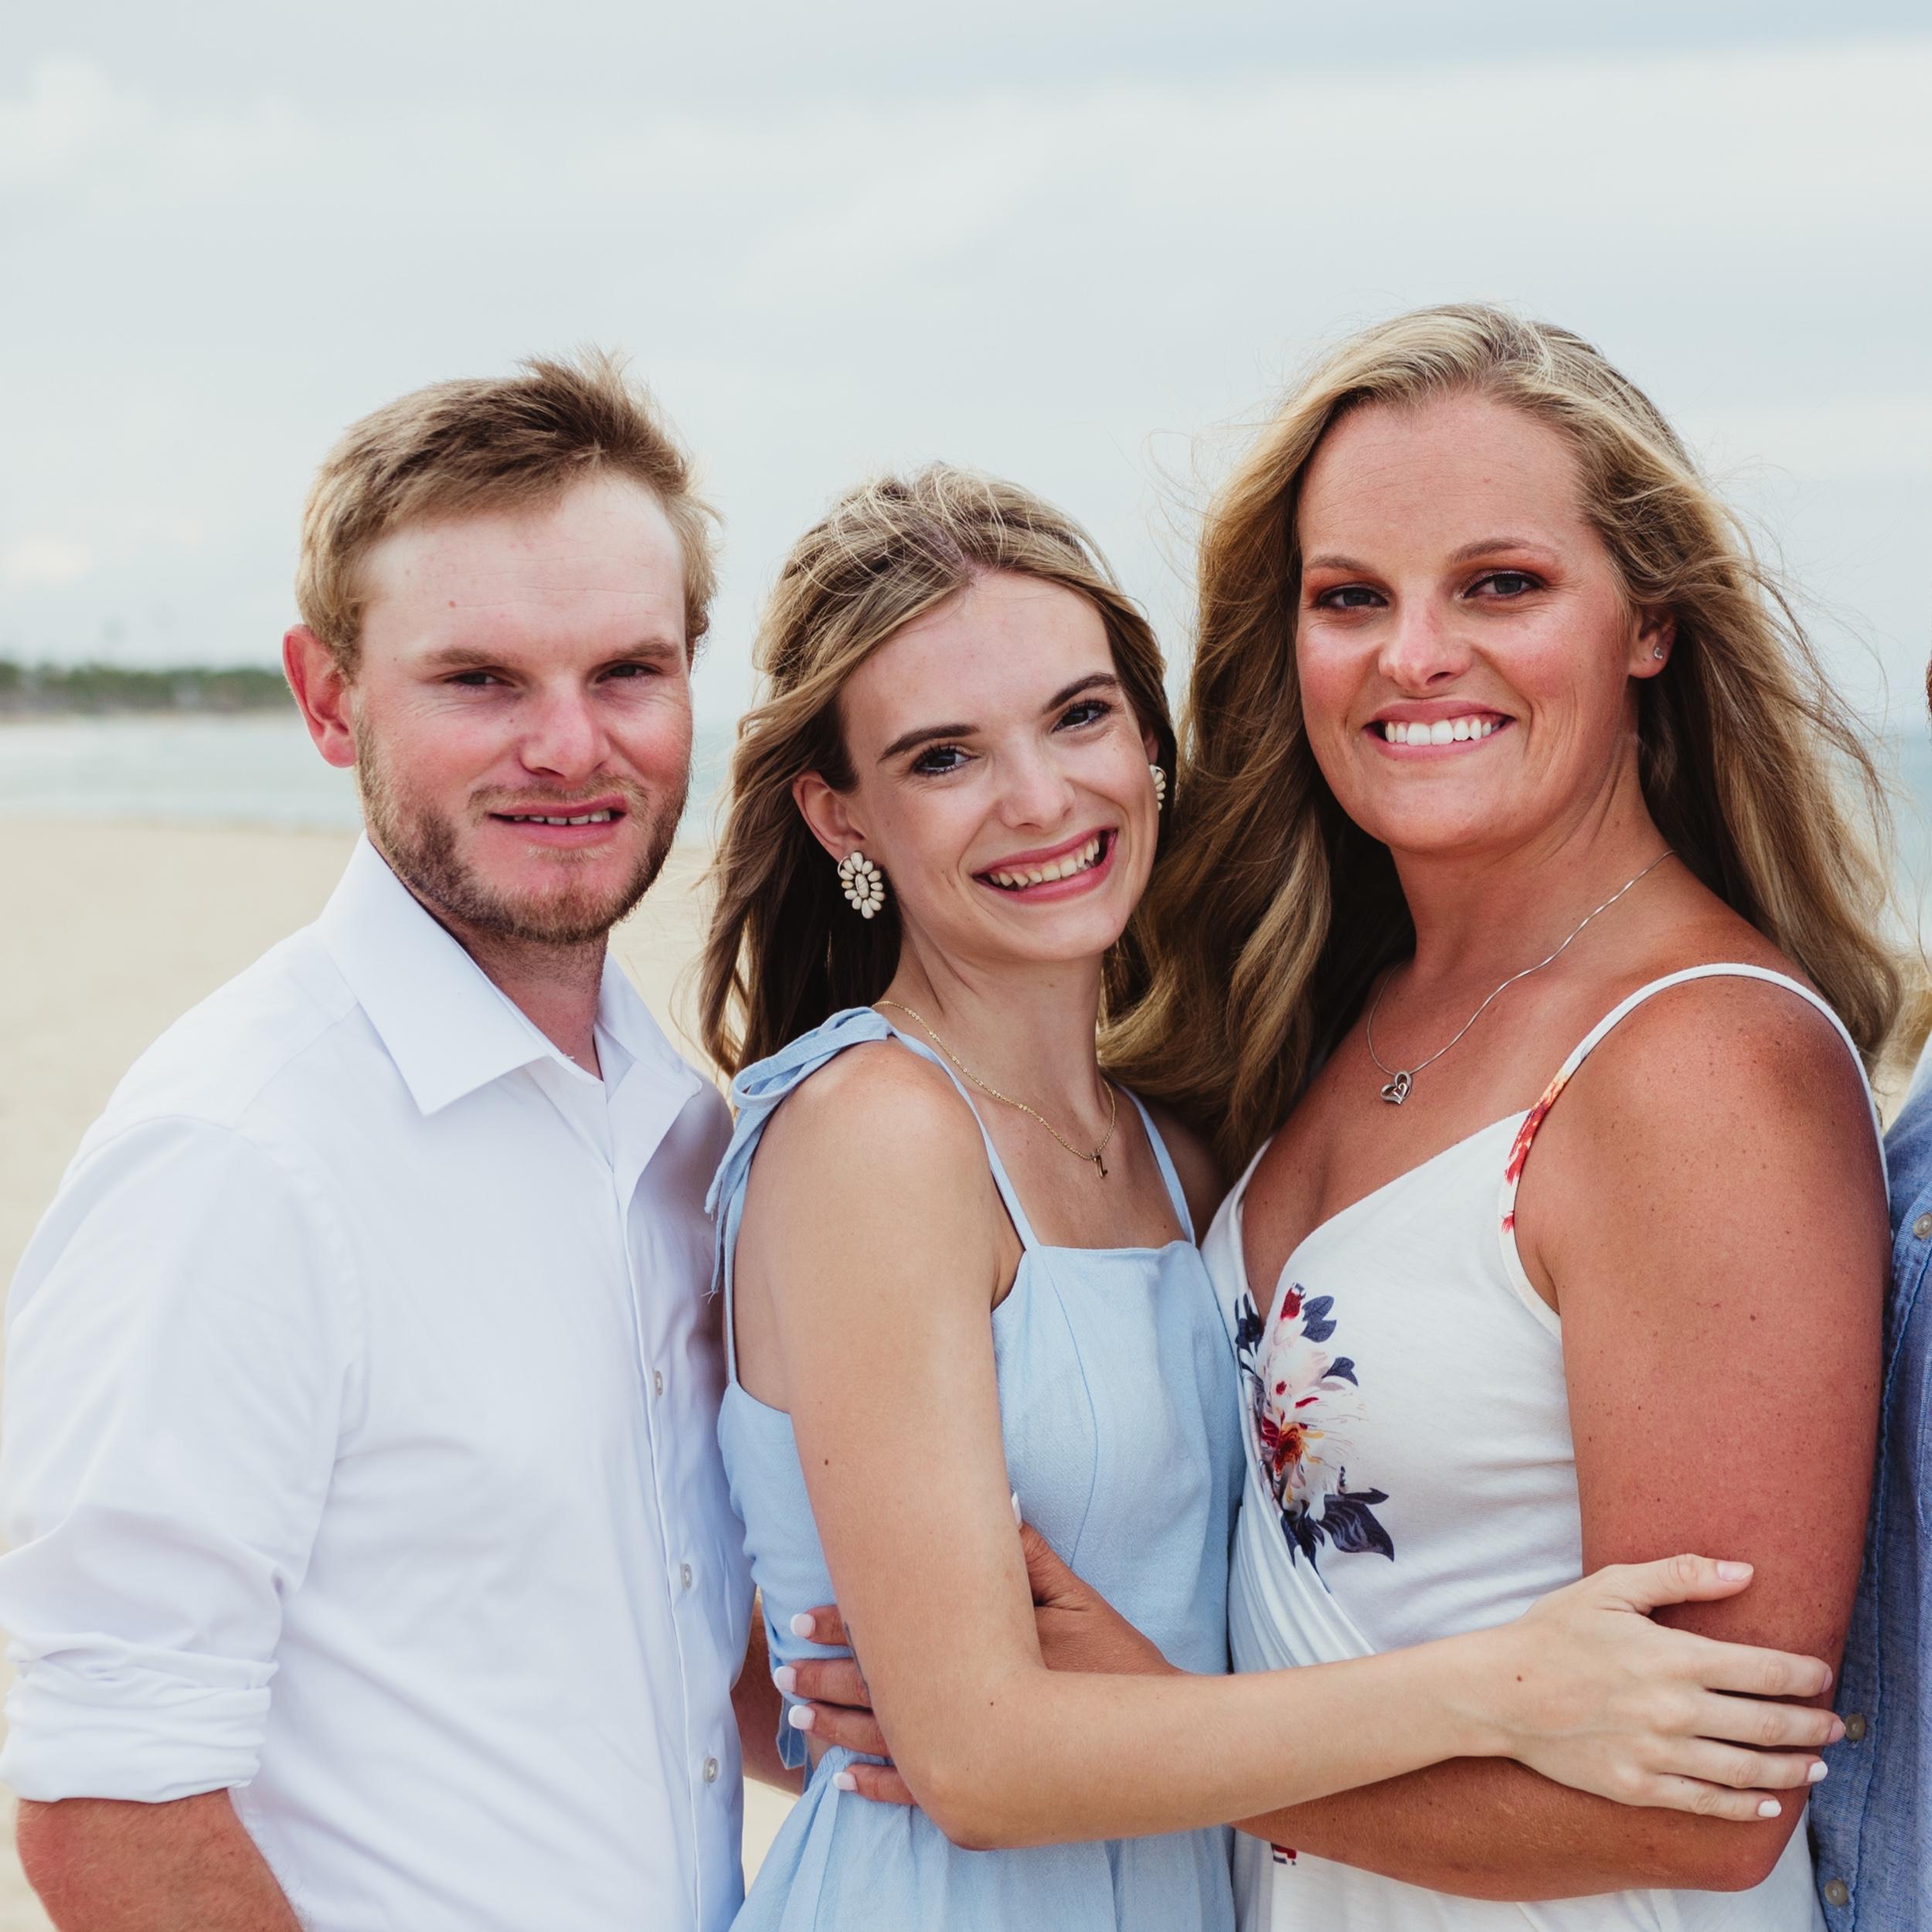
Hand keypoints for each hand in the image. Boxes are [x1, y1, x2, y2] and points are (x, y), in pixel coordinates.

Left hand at [782, 1523, 1170, 1804]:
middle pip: (880, 1692)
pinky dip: (878, 1788)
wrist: (1153, 1732)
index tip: (803, 1618)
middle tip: (785, 1669)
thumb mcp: (1075, 1597)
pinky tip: (844, 1783)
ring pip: (889, 1743)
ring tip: (800, 1717)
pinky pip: (918, 1792)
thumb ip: (1028, 1555)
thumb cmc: (1116, 1660)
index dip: (846, 1627)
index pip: (897, 1636)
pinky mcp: (986, 1786)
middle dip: (827, 1679)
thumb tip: (994, 1504)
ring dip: (839, 1729)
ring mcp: (976, 1752)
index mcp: (982, 1652)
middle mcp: (970, 1706)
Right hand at [1474, 1555, 1842, 1821]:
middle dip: (1810, 1726)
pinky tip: (1768, 1801)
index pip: (1764, 1671)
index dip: (1803, 1674)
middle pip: (1767, 1726)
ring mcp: (1658, 1755)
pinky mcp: (1640, 1788)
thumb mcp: (1610, 1586)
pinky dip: (1747, 1805)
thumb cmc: (1553, 1632)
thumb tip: (1743, 1571)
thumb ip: (1679, 1575)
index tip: (1821, 1674)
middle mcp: (1675, 1711)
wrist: (1501, 1691)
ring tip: (1816, 1767)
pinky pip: (1708, 1802)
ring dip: (1792, 1769)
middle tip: (1833, 1726)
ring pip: (1746, 1770)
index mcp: (1673, 1658)